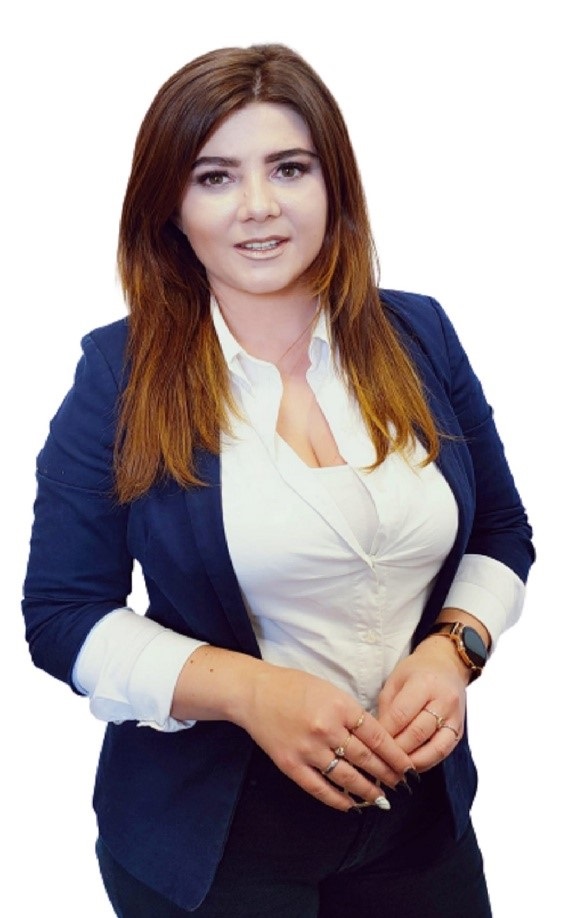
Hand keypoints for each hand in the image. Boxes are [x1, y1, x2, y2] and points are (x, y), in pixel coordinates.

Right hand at [237, 663, 415, 811]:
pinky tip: (350, 805)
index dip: (396, 755)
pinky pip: (319, 788)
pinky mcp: (291, 764)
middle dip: (387, 775)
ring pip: (346, 777)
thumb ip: (351, 714)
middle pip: (366, 758)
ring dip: (367, 790)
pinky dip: (337, 799)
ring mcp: (308, 749)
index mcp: (340, 707)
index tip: (408, 767)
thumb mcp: (330, 690)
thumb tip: (375, 741)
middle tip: (400, 785)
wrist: (255, 693)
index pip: (378, 737)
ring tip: (381, 799)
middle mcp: (326, 729)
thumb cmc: (294, 687)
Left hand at [376, 638, 467, 771]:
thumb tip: (378, 737)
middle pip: (417, 733)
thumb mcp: (395, 680)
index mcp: (424, 683)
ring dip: (413, 762)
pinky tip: (412, 766)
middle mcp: (443, 701)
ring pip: (434, 748)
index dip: (385, 733)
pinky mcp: (459, 730)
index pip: (401, 715)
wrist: (448, 665)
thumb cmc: (416, 671)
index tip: (370, 744)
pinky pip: (444, 752)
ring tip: (395, 769)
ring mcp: (455, 717)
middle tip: (379, 761)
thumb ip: (387, 707)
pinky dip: (427, 762)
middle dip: (396, 750)